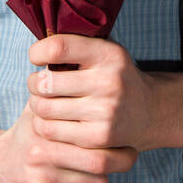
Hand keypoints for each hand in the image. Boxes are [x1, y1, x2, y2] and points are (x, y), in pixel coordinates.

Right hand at [0, 90, 136, 182]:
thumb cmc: (21, 139)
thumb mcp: (34, 114)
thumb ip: (57, 94)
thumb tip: (76, 62)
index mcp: (43, 147)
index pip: (98, 157)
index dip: (119, 155)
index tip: (127, 151)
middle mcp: (39, 178)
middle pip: (100, 182)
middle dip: (108, 174)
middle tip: (110, 167)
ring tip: (89, 181)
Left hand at [26, 34, 162, 152]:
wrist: (148, 111)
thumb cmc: (113, 77)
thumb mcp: (103, 52)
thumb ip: (75, 46)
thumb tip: (36, 48)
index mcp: (109, 54)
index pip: (59, 48)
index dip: (38, 51)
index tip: (36, 57)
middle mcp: (109, 81)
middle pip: (46, 82)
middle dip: (33, 82)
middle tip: (36, 83)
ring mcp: (105, 111)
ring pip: (44, 108)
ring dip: (35, 104)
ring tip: (42, 101)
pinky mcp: (99, 136)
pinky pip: (51, 130)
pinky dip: (42, 124)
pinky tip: (50, 119)